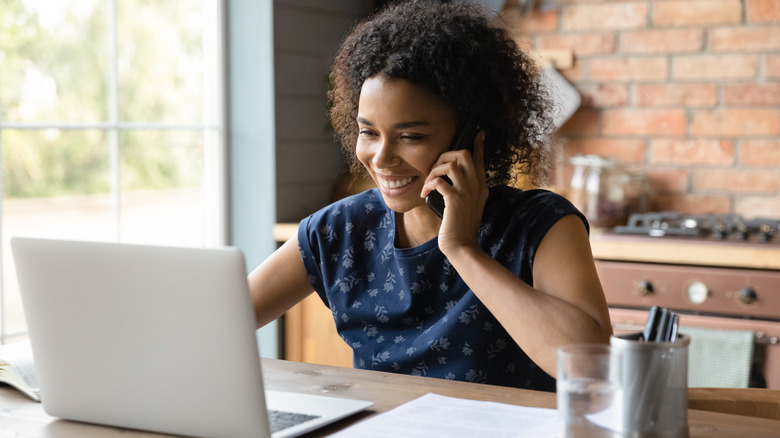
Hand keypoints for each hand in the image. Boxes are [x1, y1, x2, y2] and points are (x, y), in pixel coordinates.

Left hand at [421, 130, 488, 254]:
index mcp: (481, 187)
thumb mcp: (468, 206)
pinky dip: (429, 184)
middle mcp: (476, 187)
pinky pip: (439, 181)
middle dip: (445, 155)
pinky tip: (424, 193)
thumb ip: (465, 192)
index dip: (478, 145)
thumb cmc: (461, 228)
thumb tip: (449, 180)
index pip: (480, 160)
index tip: (478, 132)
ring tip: (428, 182)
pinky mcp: (455, 200)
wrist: (462, 246)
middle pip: (464, 154)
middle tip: (434, 168)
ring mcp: (466, 193)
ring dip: (434, 170)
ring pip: (451, 164)